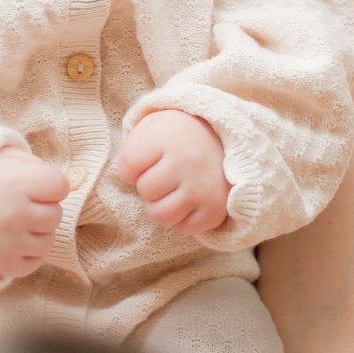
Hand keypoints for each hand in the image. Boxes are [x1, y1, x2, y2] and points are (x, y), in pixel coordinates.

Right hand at [0, 147, 68, 280]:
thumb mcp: (7, 158)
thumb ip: (38, 169)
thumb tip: (64, 189)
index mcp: (17, 184)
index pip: (61, 187)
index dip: (47, 184)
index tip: (26, 182)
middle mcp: (14, 215)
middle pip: (55, 215)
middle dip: (41, 208)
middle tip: (15, 203)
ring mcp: (8, 243)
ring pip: (47, 241)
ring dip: (34, 232)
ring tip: (8, 220)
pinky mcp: (2, 265)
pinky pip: (33, 262)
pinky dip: (24, 253)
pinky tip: (6, 238)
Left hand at [118, 110, 227, 233]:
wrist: (228, 141)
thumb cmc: (181, 136)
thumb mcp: (154, 125)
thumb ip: (133, 146)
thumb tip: (125, 177)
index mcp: (169, 137)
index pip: (128, 167)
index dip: (130, 169)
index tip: (146, 161)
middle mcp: (188, 162)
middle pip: (145, 191)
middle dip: (149, 185)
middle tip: (164, 174)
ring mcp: (203, 188)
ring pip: (160, 215)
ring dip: (162, 205)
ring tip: (174, 189)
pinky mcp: (215, 210)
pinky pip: (183, 227)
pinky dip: (181, 218)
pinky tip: (189, 200)